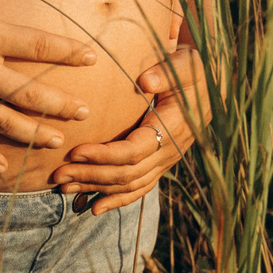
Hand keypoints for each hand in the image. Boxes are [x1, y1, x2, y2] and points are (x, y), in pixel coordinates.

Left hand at [52, 39, 208, 213]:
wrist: (214, 87)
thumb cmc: (195, 72)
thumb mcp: (186, 65)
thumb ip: (165, 72)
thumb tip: (145, 80)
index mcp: (171, 128)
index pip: (133, 151)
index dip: (104, 155)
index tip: (76, 152)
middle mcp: (168, 152)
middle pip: (126, 174)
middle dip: (90, 177)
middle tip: (58, 175)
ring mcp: (165, 162)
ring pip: (129, 185)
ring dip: (96, 189)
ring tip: (64, 190)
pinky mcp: (160, 164)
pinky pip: (138, 189)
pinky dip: (116, 200)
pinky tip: (94, 208)